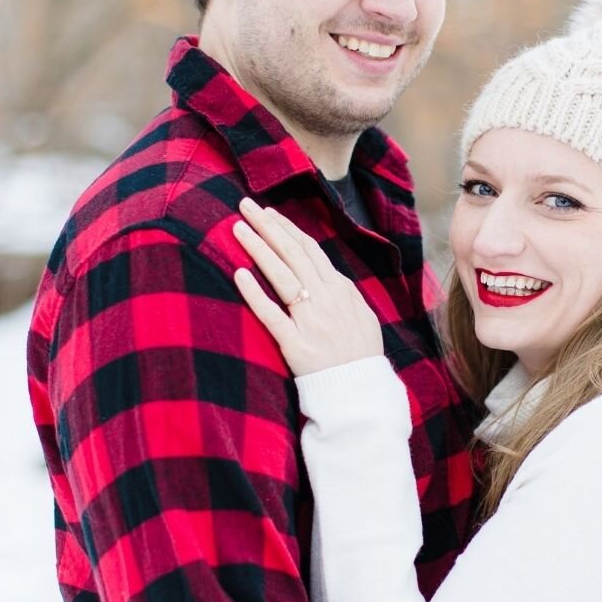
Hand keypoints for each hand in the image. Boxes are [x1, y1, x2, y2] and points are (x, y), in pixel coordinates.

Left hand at [232, 198, 383, 375]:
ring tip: (238, 228)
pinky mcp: (297, 345)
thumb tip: (328, 274)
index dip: (287, 229)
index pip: (310, 251)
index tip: (268, 213)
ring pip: (282, 277)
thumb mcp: (362, 318)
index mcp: (341, 292)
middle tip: (245, 205)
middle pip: (293, 255)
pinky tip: (239, 274)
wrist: (362, 395)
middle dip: (268, 227)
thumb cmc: (360, 357)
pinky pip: (272, 315)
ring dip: (259, 249)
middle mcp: (326, 301)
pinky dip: (256, 293)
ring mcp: (311, 322)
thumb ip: (344, 294)